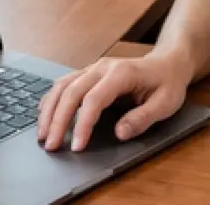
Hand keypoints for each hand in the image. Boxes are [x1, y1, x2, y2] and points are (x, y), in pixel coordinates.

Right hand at [37, 53, 189, 151]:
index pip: (94, 100)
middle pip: (71, 92)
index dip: (83, 124)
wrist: (167, 63)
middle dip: (58, 120)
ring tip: (43, 135)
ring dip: (50, 111)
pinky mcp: (88, 73)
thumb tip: (119, 133)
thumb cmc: (167, 84)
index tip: (77, 146)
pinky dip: (51, 99)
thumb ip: (143, 118)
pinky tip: (44, 114)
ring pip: (62, 86)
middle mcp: (102, 68)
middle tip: (51, 146)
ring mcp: (93, 68)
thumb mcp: (165, 104)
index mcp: (121, 74)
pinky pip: (64, 83)